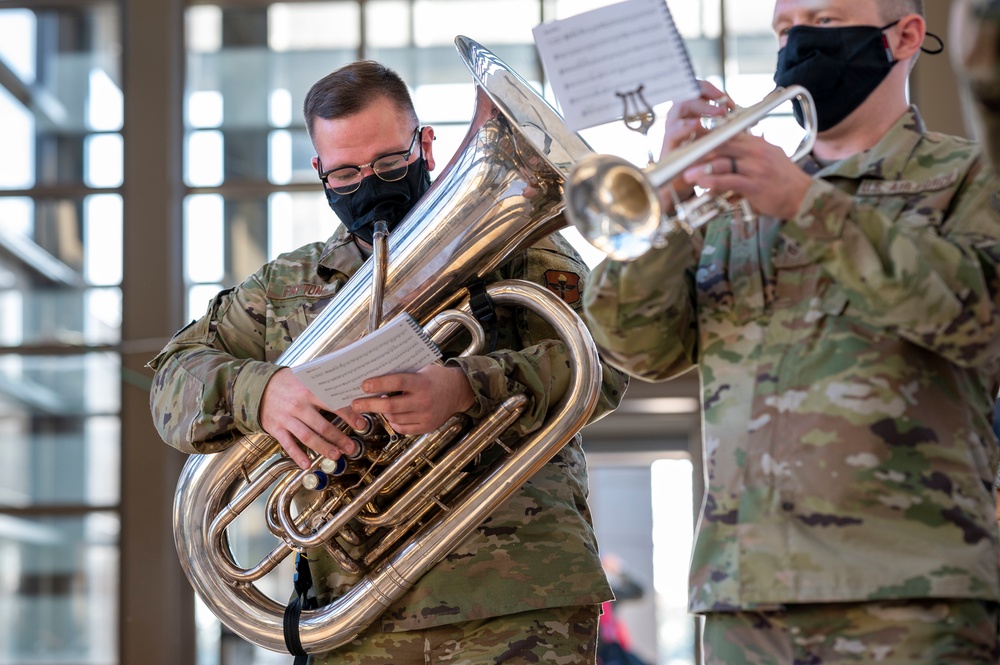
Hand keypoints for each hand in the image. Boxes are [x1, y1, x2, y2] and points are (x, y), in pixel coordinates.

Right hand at [259, 368, 366, 468]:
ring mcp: (286, 418)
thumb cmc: (287, 381)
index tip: (361, 424)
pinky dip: (297, 456)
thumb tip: (349, 383)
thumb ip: (323, 382)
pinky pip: (288, 444)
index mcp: (308, 391)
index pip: (333, 404)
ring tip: (336, 456)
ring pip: (307, 437)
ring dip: (323, 448)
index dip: (349, 415)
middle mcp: (298, 406)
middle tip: (352, 447)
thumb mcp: (305, 375)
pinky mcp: (276, 428)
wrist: (257, 386)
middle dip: (339, 438)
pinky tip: (307, 465)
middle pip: (322, 425)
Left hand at [351, 364, 475, 435]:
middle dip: (370, 405)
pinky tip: (392, 414)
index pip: (397, 382)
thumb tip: (375, 376)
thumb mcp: (421, 370)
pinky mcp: (427, 427)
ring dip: (383, 413)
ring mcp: (426, 416)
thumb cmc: (436, 378)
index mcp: (422, 383)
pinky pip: (402, 428)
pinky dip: (394, 422)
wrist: (459, 392)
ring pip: (394, 418)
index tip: (363, 385)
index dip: (379, 384)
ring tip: (376, 406)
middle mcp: (424, 401)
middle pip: (391, 406)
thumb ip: (403, 375)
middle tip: (355, 404)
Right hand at [658, 80, 736, 208]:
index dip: (712, 91)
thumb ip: (726, 129)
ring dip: (699, 107)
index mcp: (690, 116)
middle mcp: (679, 120)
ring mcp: (672, 132)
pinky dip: (685, 127)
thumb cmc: (699, 164)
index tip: (729, 100)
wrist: (682, 188)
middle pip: (688, 94)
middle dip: (705, 93)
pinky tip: (697, 125)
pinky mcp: (667, 147)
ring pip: (678, 108)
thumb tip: (748, 118)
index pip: (697, 92)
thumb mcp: (715, 143)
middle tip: (723, 101)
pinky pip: (673, 132)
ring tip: (717, 112)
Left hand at [679, 131, 813, 220]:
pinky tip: (703, 185)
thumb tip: (732, 149)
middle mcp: (755, 152)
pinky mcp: (755, 184)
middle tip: (681, 159)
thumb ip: (749, 151)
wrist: (804, 195)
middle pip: (721, 146)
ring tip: (687, 175)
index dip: (707, 137)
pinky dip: (714, 183)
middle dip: (699, 153)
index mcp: (756, 143)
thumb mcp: (769, 157)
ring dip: (702, 169)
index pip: (728, 135)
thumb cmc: (784, 179)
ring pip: (723, 163)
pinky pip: (730, 181)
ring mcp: (755, 168)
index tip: (690, 141)